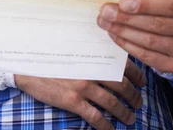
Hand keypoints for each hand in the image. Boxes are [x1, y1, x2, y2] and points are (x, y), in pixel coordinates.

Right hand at [14, 58, 145, 129]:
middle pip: (121, 86)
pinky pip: (95, 117)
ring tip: (130, 119)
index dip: (137, 75)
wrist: (28, 65)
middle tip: (139, 103)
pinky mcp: (73, 101)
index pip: (123, 64)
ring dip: (124, 113)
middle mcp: (92, 70)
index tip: (143, 82)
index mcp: (94, 56)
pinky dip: (106, 126)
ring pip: (112, 103)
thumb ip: (92, 55)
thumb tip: (109, 62)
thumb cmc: (52, 56)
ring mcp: (83, 86)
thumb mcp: (74, 50)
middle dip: (134, 97)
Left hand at [97, 0, 172, 74]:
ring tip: (106, 24)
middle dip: (126, 18)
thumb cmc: (168, 9)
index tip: (121, 3)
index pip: (167, 6)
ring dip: (124, 32)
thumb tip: (118, 1)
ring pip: (150, 42)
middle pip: (155, 25)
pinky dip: (128, 46)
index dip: (144, 5)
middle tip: (105, 13)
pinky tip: (115, 36)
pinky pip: (147, 57)